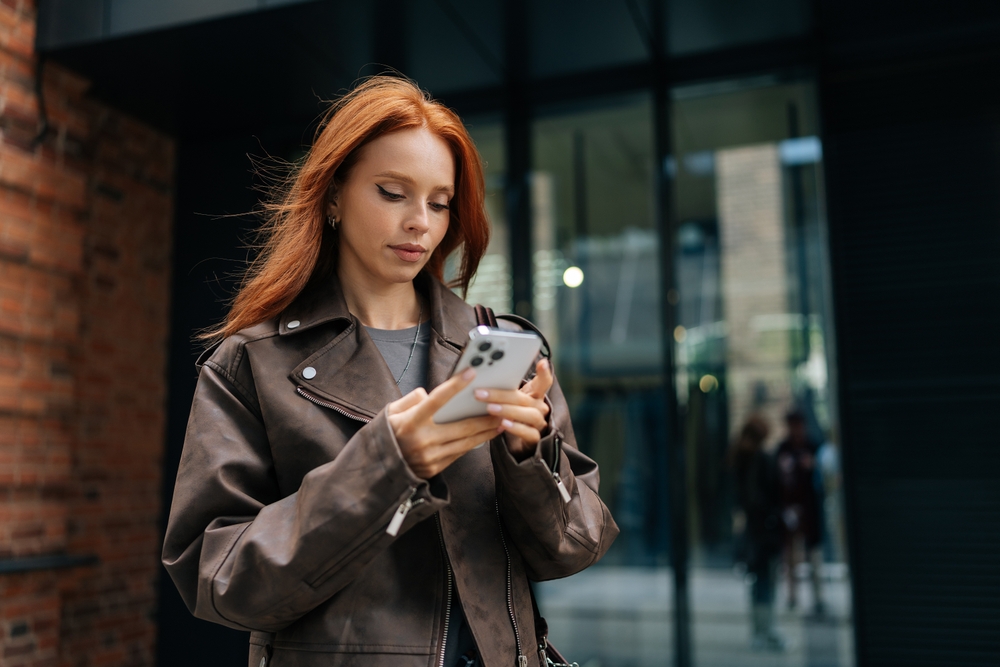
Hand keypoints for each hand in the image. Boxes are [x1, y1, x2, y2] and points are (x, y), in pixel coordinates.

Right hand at [387, 368, 501, 478]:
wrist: (376, 469)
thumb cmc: (387, 435)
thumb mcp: (391, 413)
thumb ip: (412, 400)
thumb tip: (430, 394)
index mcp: (410, 422)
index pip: (436, 399)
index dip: (455, 385)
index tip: (471, 373)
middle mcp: (422, 440)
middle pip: (461, 425)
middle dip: (485, 416)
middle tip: (502, 405)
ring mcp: (430, 457)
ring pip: (466, 442)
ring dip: (486, 431)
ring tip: (502, 421)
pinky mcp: (435, 468)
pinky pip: (460, 453)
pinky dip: (475, 443)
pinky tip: (486, 435)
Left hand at [474, 358, 552, 459]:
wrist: (519, 439)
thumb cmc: (513, 413)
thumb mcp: (510, 398)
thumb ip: (503, 388)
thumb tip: (479, 377)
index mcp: (535, 394)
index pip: (544, 381)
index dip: (544, 373)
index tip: (542, 363)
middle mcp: (540, 407)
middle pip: (525, 398)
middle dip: (502, 395)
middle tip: (481, 393)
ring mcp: (539, 422)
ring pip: (529, 414)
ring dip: (508, 410)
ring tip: (490, 408)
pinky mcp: (535, 437)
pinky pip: (528, 432)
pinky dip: (516, 428)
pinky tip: (502, 424)